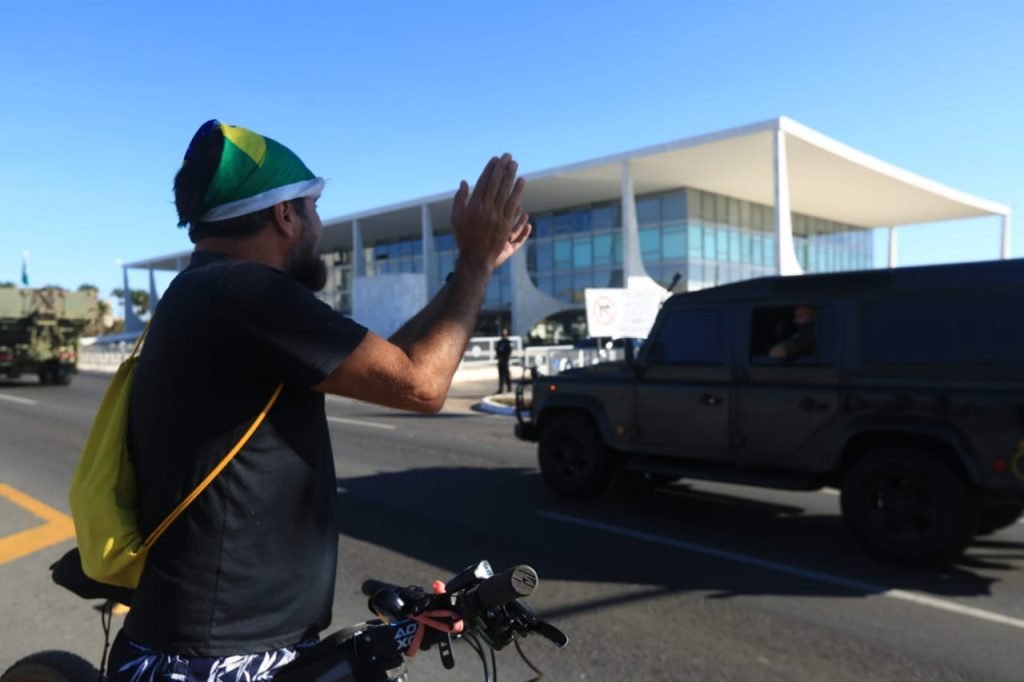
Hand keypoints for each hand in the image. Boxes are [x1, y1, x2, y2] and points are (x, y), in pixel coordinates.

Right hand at [450, 153, 529, 272]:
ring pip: (505, 192)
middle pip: (495, 184)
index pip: (483, 182)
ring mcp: (496, 216)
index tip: (495, 159)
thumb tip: (464, 182)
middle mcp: (485, 209)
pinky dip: (517, 192)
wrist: (475, 257)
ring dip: (510, 176)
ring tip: (515, 164)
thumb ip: (459, 199)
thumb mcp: (456, 218)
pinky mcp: (506, 224)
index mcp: (473, 205)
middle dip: (501, 168)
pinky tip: (521, 181)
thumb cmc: (464, 238)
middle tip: (507, 156)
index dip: (490, 169)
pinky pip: (513, 204)